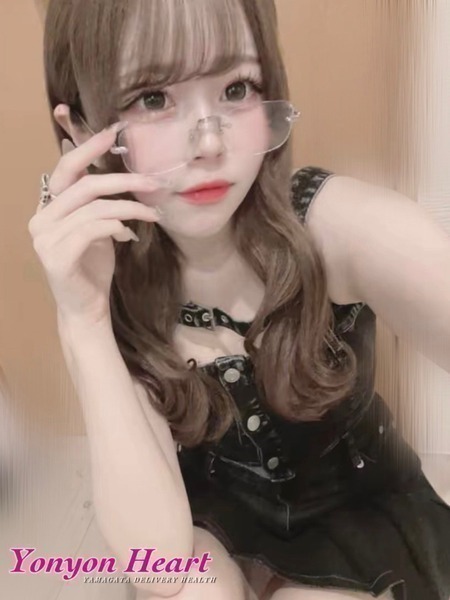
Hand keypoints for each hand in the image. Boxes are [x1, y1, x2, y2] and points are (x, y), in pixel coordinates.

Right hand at [28, 122, 161, 326]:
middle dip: (123, 179)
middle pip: (84, 184)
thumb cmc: (93, 267)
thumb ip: (96, 203)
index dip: (88, 148)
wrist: (86, 309)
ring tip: (152, 214)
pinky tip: (128, 236)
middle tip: (153, 181)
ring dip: (130, 208)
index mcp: (49, 207)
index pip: (66, 169)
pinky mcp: (57, 256)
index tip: (113, 132)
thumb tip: (110, 171)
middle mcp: (41, 218)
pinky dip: (116, 227)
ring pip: (95, 207)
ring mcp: (45, 238)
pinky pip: (93, 229)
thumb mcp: (97, 228)